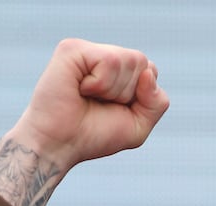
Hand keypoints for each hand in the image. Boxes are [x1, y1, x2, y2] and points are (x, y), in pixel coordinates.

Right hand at [0, 39, 169, 205]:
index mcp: (118, 70)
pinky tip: (80, 89)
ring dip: (111, 91)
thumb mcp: (137, 126)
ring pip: (128, 60)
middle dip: (126, 94)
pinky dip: (100, 84)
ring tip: (87, 97)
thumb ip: (157, 102)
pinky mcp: (72, 49)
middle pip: (142, 62)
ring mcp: (87, 50)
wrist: (58, 146)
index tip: (112, 110)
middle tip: (97, 104)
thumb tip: (148, 73)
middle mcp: (103, 55)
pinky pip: (109, 60)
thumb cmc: (92, 136)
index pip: (150, 70)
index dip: (138, 98)